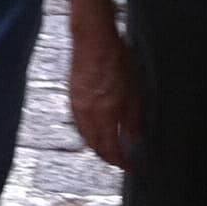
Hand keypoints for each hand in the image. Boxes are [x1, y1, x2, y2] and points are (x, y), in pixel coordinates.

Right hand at [69, 15, 142, 169]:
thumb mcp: (134, 90)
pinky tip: (95, 130)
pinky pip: (79, 124)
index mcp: (105, 114)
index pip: (111, 148)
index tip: (129, 166)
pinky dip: (87, 133)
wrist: (93, 39)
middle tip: (119, 160)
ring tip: (108, 148)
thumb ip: (132, 118)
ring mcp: (77, 106)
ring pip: (84, 136)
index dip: (120, 161)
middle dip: (107, 156)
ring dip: (96, 146)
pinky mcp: (72, 97)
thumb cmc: (116, 60)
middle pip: (94, 146)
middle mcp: (88, 114)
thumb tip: (133, 137)